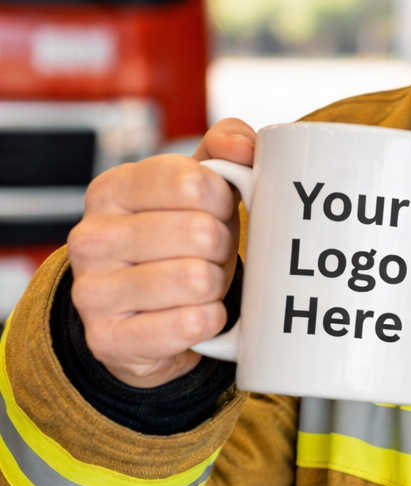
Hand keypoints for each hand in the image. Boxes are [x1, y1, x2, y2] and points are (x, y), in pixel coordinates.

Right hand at [67, 119, 255, 387]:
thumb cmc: (180, 242)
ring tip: (203, 285)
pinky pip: (187, 325)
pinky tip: (199, 316)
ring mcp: (92, 291)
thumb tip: (245, 146)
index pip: (191, 181)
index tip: (217, 210)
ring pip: (195, 279)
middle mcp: (90, 238)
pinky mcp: (107, 339)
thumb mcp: (200, 190)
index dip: (221, 199)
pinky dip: (209, 321)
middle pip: (198, 232)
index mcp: (110, 190)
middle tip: (211, 254)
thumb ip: (225, 150)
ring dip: (216, 285)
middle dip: (221, 246)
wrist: (147, 317)